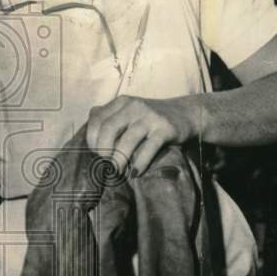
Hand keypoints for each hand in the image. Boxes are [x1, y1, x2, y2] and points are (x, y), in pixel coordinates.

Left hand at [85, 95, 199, 177]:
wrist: (186, 114)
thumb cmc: (150, 120)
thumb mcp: (129, 114)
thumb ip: (110, 120)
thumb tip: (91, 141)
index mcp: (121, 102)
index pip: (96, 120)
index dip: (92, 140)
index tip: (97, 154)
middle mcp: (134, 106)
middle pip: (108, 129)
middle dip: (103, 151)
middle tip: (106, 165)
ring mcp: (150, 116)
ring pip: (127, 141)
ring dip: (119, 160)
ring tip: (118, 172)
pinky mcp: (165, 128)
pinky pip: (148, 149)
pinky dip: (139, 163)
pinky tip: (136, 172)